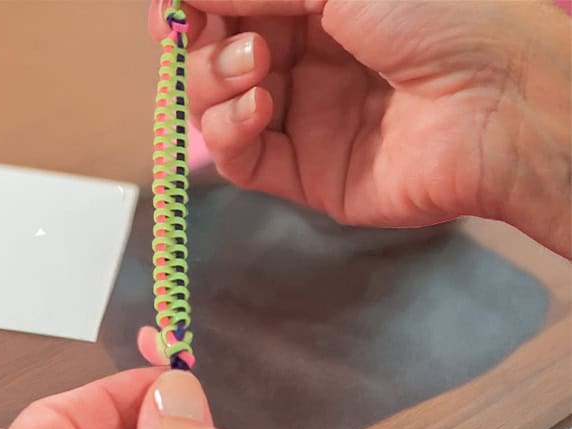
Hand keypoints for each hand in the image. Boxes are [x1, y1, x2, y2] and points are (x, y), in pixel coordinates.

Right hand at [149, 0, 570, 255]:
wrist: (501, 102)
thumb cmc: (437, 18)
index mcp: (315, 8)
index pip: (226, 10)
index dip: (189, 9)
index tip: (167, 12)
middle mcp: (303, 60)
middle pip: (211, 57)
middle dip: (200, 45)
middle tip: (217, 35)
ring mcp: (303, 117)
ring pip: (215, 107)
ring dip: (213, 83)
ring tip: (254, 70)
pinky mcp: (305, 171)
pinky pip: (239, 158)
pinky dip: (229, 131)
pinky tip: (259, 107)